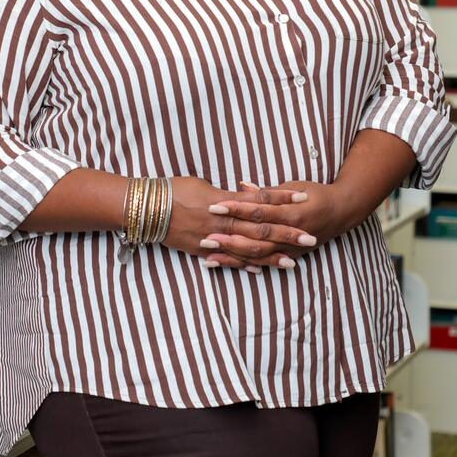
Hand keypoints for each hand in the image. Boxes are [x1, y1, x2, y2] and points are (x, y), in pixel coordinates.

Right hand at [165, 176, 318, 272]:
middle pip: (260, 228)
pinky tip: (260, 270)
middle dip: (286, 234)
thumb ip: (227, 194)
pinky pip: (227, 260)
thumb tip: (245, 194)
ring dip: (271, 255)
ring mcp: (212, 238)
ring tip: (292, 260)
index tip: (304, 198)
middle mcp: (221, 221)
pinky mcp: (201, 250)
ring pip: (247, 249)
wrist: (146, 207)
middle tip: (311, 238)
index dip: (283, 199)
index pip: (260, 200)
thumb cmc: (174, 189)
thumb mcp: (204, 186)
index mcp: (223, 201)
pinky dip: (244, 265)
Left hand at [200, 180, 354, 271]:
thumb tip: (241, 186)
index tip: (214, 206)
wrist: (343, 211)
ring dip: (233, 256)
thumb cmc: (316, 193)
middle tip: (205, 237)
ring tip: (209, 257)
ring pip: (257, 254)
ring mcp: (290, 246)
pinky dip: (246, 265)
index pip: (258, 210)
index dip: (236, 208)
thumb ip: (267, 191)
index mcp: (290, 211)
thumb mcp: (293, 186)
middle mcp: (290, 232)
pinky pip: (264, 263)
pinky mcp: (289, 254)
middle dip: (229, 237)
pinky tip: (229, 266)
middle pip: (255, 236)